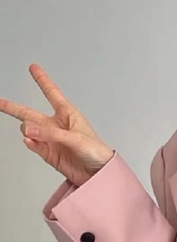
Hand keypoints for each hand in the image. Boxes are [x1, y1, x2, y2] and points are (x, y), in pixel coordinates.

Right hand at [0, 64, 114, 186]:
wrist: (98, 174)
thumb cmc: (96, 151)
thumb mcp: (76, 139)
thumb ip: (51, 134)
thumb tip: (29, 131)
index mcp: (68, 114)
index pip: (52, 93)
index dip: (42, 80)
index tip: (33, 67)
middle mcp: (57, 125)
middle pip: (30, 113)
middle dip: (13, 107)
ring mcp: (51, 139)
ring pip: (29, 130)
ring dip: (28, 130)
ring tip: (34, 135)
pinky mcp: (48, 153)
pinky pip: (33, 145)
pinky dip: (30, 143)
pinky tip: (30, 141)